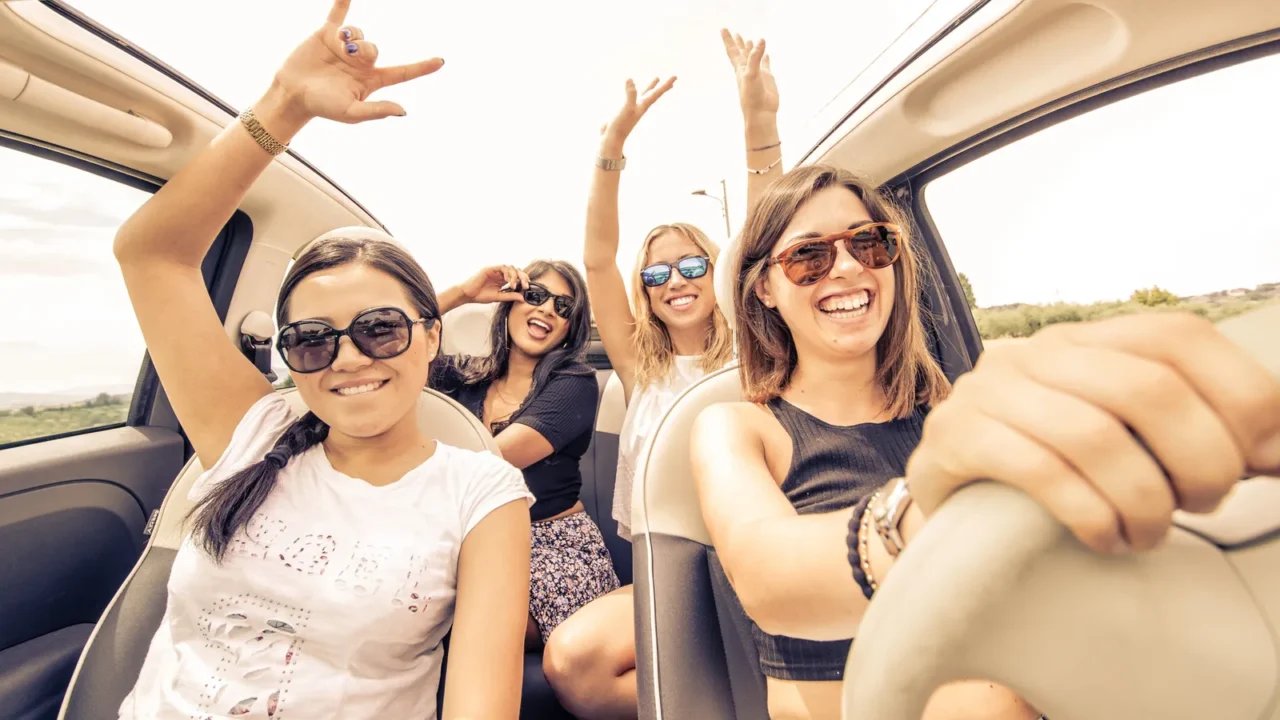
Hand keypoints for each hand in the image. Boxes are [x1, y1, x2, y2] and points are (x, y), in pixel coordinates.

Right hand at [265, 0, 444, 126]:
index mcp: (371, 80)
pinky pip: (338, 14)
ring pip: (359, 33)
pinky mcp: (328, 34)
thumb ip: (376, 110)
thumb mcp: (351, 113)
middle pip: (375, 48)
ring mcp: (345, 46)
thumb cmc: (323, 107)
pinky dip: (343, 2)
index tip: (441, 61)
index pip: (402, 73)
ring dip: (351, 37)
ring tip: (339, 44)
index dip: (421, 67)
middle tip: (350, 54)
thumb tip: (403, 110)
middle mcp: (361, 62)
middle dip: (365, 49)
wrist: (293, 94)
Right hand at [460, 265, 530, 304]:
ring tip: (514, 285)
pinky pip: (502, 267)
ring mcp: (495, 270)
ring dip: (515, 276)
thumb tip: (523, 298)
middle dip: (522, 277)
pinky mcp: (490, 268)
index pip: (516, 277)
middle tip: (525, 285)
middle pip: (516, 271)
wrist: (468, 295)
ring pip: (510, 268)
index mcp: (502, 280)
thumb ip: (510, 296)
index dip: (523, 281)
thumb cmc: (480, 295)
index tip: (527, 288)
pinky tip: (508, 281)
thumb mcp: (498, 297)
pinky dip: (507, 273)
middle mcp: (500, 274)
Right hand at [598, 77, 676, 156]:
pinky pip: (634, 96)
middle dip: (663, 86)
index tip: (675, 77)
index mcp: (643, 106)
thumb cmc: (621, 125)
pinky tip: (635, 90)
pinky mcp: (625, 109)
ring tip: (657, 78)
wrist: (613, 138)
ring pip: (645, 94)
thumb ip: (630, 94)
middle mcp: (640, 106)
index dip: (665, 84)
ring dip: (652, 87)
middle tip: (673, 79)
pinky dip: (636, 90)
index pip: (657, 93)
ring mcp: (633, 107)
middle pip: (654, 93)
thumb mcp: (627, 108)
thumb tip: (631, 80)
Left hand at [721, 29, 778, 116]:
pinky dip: (765, 57)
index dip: (728, 39)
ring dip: (751, 49)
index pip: (732, 50)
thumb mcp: (752, 74)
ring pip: (753, 57)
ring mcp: (757, 73)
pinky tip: (766, 54)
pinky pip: (765, 64)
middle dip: (737, 42)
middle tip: (734, 33)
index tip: (723, 28)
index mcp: (740, 68)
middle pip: (741, 52)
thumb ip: (755, 57)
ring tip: (749, 40)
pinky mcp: (767, 77)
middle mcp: (747, 69)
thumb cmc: (752, 97)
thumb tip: (760, 40)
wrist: (761, 113)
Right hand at [905, 313, 1279, 554]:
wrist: (949, 505)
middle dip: (1199, 460)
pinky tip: (1105, 539)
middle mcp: (1034, 351)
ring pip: (1095, 436)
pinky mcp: (954, 438)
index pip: (1177, 336)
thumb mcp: (1119, 431)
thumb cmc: (1050, 470)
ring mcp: (987, 391)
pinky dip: (1090, 514)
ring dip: (1145, 500)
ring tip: (1151, 534)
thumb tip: (1279, 449)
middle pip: (1146, 388)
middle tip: (1204, 505)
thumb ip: (1186, 422)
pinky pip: (1039, 471)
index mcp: (1086, 337)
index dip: (1238, 396)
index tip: (1264, 461)